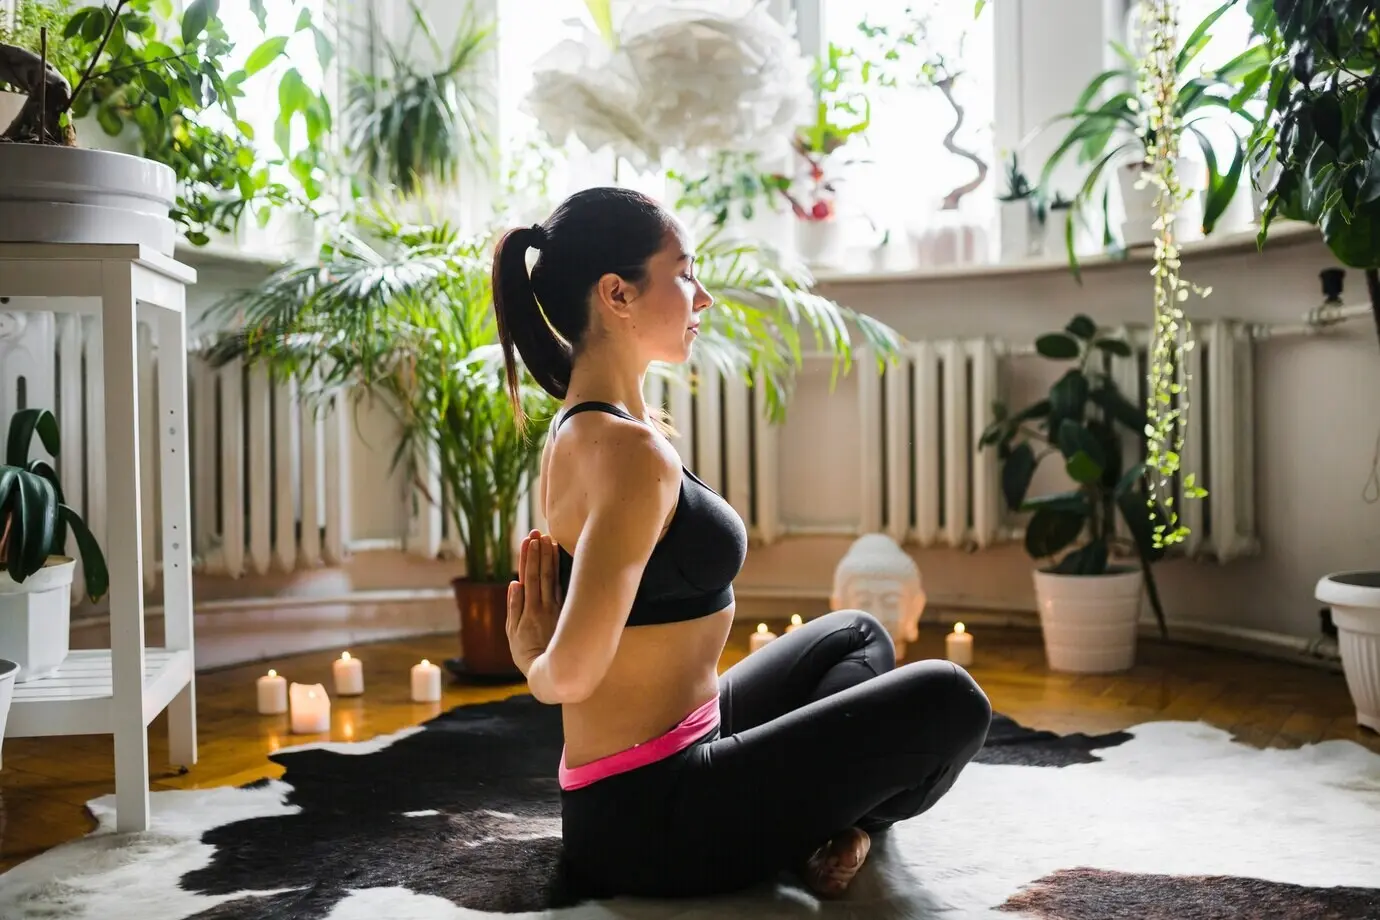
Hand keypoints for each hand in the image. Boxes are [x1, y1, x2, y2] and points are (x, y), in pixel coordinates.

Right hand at [507, 529, 561, 675]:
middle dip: (539, 551)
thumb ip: (513, 608)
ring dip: (550, 558)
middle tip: (539, 532)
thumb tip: (514, 583)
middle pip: (541, 573)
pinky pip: (562, 588)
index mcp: (529, 610)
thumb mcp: (513, 634)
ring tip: (549, 540)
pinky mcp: (564, 614)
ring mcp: (555, 609)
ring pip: (552, 578)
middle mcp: (543, 606)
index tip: (529, 540)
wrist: (552, 672)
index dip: (529, 558)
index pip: (529, 577)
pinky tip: (559, 560)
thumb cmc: (528, 655)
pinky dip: (560, 573)